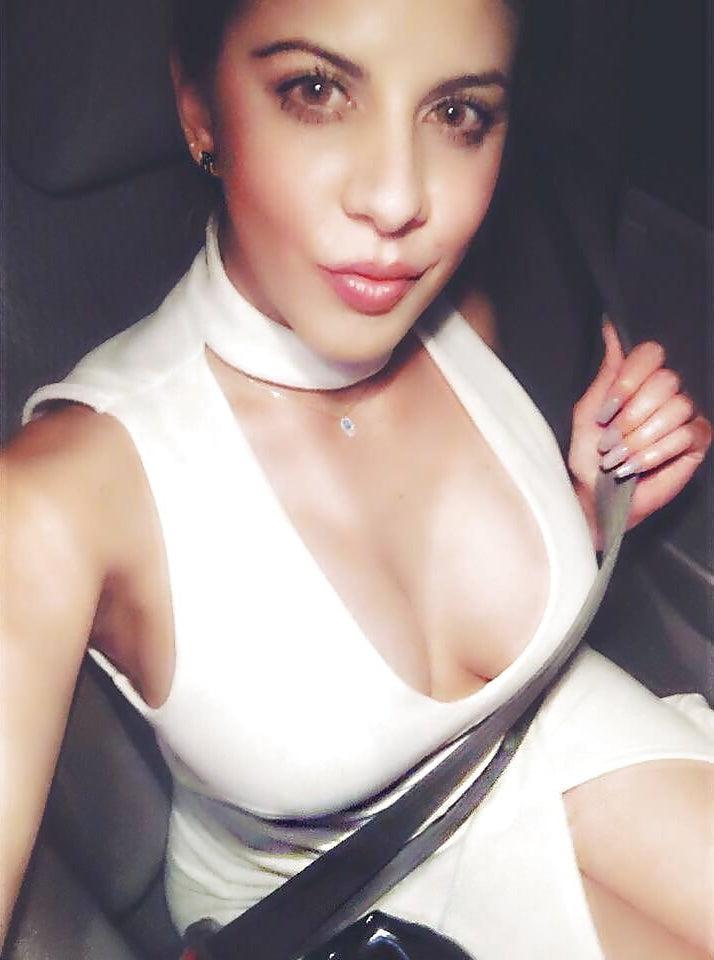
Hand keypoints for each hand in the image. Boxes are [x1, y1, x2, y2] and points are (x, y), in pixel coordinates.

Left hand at [568, 319, 711, 541]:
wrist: (595, 494)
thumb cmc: (588, 455)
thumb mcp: (590, 410)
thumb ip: (608, 371)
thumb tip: (611, 328)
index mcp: (640, 380)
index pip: (651, 353)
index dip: (630, 380)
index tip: (607, 409)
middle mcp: (666, 392)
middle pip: (667, 380)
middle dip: (633, 415)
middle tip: (610, 440)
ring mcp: (685, 415)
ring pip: (678, 408)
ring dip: (640, 438)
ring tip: (618, 457)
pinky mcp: (696, 441)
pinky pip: (687, 434)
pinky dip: (655, 452)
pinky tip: (635, 466)